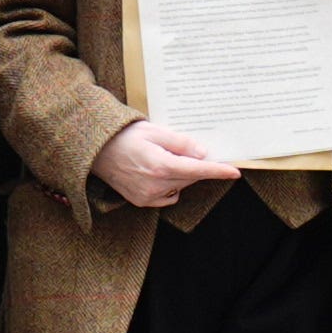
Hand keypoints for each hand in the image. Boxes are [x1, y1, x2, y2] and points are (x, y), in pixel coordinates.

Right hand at [92, 117, 241, 210]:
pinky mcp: (142, 202)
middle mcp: (155, 184)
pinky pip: (168, 195)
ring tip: (160, 158)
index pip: (197, 170)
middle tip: (179, 149)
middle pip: (190, 177)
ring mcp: (148, 196)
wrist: (96, 150)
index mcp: (160, 165)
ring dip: (180, 175)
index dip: (218, 171)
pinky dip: (169, 185)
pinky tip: (155, 172)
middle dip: (193, 165)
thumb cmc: (125, 136)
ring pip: (180, 186)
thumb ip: (181, 143)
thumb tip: (203, 154)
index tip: (235, 172)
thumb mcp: (154, 131)